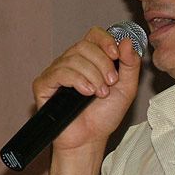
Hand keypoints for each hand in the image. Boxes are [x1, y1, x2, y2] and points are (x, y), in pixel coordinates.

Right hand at [31, 26, 142, 152]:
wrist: (90, 139)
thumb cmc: (104, 116)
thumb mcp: (127, 89)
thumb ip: (130, 65)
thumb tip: (126, 42)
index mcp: (90, 59)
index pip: (94, 35)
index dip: (105, 40)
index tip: (116, 55)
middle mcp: (71, 62)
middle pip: (84, 45)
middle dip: (102, 64)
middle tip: (110, 83)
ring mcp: (56, 72)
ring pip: (73, 58)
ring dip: (92, 76)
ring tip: (99, 93)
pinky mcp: (44, 85)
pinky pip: (59, 72)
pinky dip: (77, 80)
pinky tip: (86, 93)